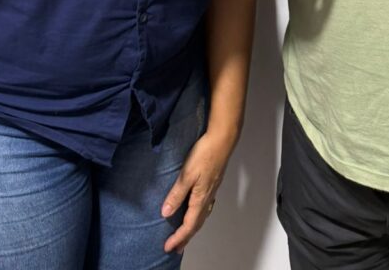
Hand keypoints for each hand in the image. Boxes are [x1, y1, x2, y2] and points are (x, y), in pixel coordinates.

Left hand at [161, 131, 229, 253]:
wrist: (223, 139)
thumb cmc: (205, 154)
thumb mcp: (187, 174)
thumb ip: (176, 194)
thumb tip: (166, 213)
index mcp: (200, 198)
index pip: (188, 225)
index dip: (178, 238)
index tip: (167, 247)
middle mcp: (207, 198)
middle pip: (197, 224)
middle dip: (186, 237)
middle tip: (176, 248)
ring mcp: (211, 190)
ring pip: (202, 216)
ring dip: (192, 227)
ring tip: (185, 234)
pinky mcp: (212, 183)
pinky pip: (205, 207)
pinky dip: (198, 215)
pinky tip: (195, 210)